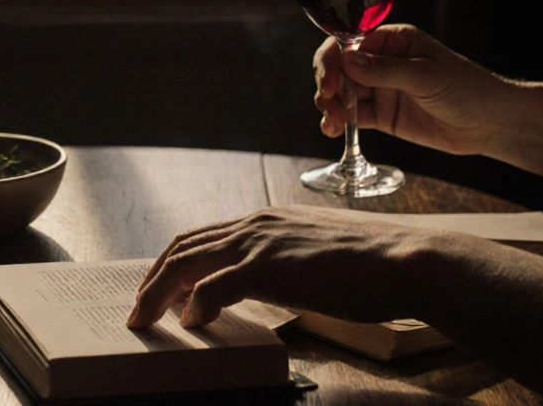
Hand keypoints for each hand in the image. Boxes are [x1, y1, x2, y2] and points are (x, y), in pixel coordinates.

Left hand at [126, 206, 436, 328]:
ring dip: (159, 293)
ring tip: (145, 319)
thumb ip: (287, 264)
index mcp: (266, 220)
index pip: (203, 236)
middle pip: (184, 247)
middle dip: (154, 278)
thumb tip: (270, 285)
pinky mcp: (269, 268)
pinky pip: (214, 287)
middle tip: (138, 309)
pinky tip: (190, 323)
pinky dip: (195, 305)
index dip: (174, 263)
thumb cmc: (372, 267)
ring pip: (188, 264)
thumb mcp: (318, 257)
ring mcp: (260, 243)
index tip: (159, 288)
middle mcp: (255, 224)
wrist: (405, 262)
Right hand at [314, 24, 502, 156]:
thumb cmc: (467, 88)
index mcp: (392, 41)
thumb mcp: (425, 76)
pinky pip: (351, 115)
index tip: (330, 82)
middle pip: (338, 68)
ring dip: (329, 105)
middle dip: (327, 84)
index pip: (348, 43)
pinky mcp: (381, 115)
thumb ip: (384, 69)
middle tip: (328, 103)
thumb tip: (346, 60)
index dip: (332, 60)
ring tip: (332, 122)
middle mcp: (380, 61)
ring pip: (341, 93)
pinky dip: (337, 121)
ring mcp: (379, 88)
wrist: (490, 123)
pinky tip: (332, 129)